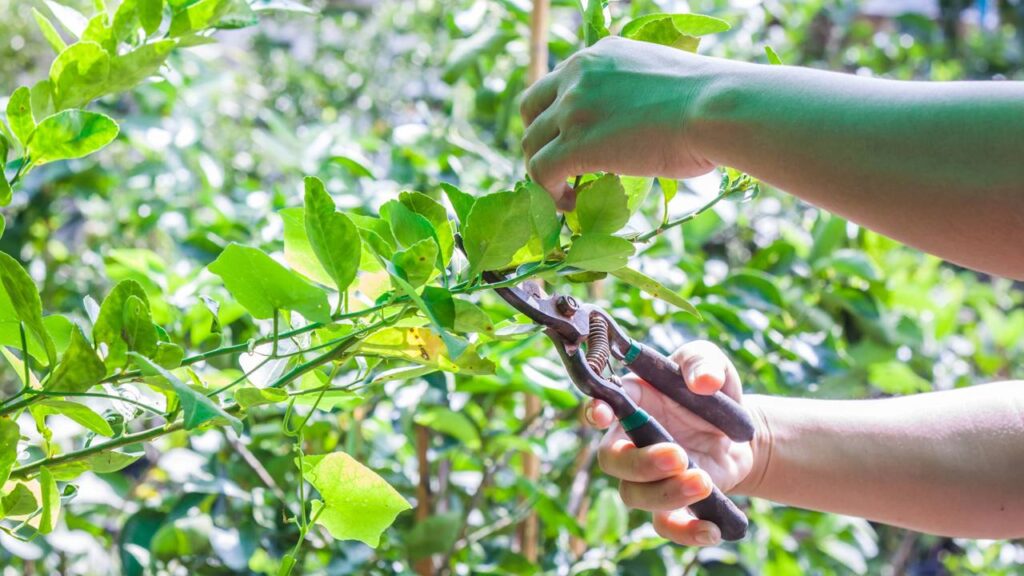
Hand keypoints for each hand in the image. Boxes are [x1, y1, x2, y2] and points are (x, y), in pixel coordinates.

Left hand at [520, 36, 718, 209]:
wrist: (717, 109)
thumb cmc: (709, 101)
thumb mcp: (660, 80)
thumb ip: (633, 94)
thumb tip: (637, 124)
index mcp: (600, 54)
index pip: (558, 82)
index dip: (558, 116)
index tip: (572, 140)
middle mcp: (579, 73)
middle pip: (532, 109)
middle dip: (539, 139)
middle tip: (559, 167)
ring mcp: (573, 108)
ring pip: (532, 144)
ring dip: (543, 172)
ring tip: (566, 193)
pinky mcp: (575, 143)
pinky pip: (540, 172)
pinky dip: (547, 193)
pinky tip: (568, 204)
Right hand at [585, 340, 753, 545]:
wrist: (743, 435)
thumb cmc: (714, 393)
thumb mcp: (712, 365)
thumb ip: (703, 362)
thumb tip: (703, 382)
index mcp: (632, 401)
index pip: (601, 407)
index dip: (596, 412)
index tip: (603, 414)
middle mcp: (631, 441)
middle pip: (612, 461)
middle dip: (640, 463)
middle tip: (678, 455)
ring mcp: (648, 477)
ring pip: (634, 495)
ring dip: (667, 493)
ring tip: (704, 481)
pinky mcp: (671, 504)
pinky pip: (665, 526)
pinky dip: (685, 532)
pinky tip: (710, 529)